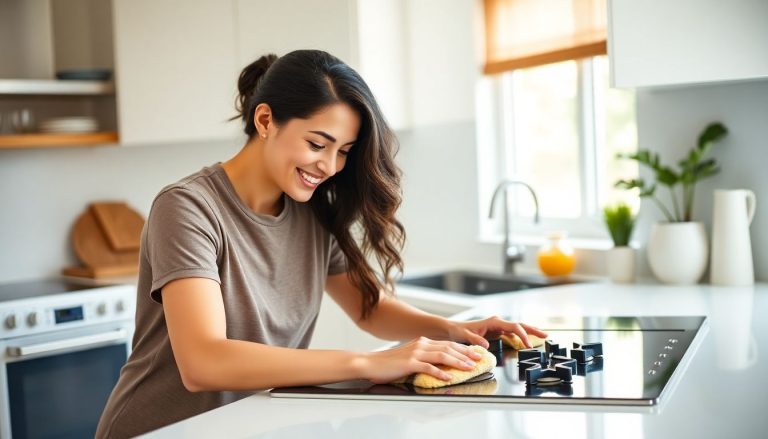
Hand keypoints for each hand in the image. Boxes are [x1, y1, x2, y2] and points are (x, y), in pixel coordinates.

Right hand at [360, 337, 484, 383]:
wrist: (370, 363)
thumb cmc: (389, 363)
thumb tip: (440, 365)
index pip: (447, 343)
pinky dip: (440, 372)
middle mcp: (421, 344)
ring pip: (442, 355)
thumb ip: (424, 358)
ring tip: (469, 368)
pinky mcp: (409, 362)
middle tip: (478, 359)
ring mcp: (415, 352)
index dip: (463, 348)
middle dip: (466, 354)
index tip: (475, 353)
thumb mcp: (410, 356)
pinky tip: (448, 377)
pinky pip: (428, 367)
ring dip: (458, 362)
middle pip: (448, 347)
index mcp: (422, 342)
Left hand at [446, 316, 547, 348]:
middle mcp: (498, 323)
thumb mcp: (464, 336)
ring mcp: (498, 328)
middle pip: (519, 325)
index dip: (522, 335)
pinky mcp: (497, 333)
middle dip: (533, 330)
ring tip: (542, 338)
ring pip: (517, 330)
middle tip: (545, 335)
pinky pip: (512, 335)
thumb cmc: (458, 331)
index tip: (528, 345)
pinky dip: (521, 339)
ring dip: (529, 334)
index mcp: (493, 322)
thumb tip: (486, 345)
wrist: (453, 330)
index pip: (513, 327)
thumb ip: (475, 339)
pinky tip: (527, 343)